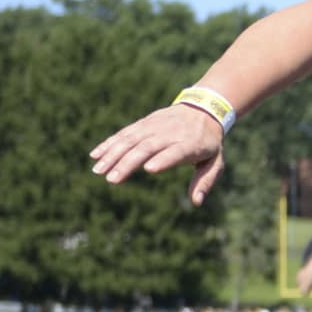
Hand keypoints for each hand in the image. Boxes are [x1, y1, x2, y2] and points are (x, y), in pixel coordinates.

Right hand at [89, 104, 224, 205]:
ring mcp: (156, 126)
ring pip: (132, 138)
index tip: (149, 169)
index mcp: (191, 144)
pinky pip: (125, 132)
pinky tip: (95, 154)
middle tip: (112, 180)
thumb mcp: (216, 161)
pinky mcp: (146, 122)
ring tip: (98, 170)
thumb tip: (196, 202)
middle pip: (148, 147)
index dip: (164, 159)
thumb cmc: (209, 142)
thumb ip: (206, 180)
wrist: (205, 109)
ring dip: (113, 154)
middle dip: (128, 162)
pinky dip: (110, 142)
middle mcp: (172, 133)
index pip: (177, 151)